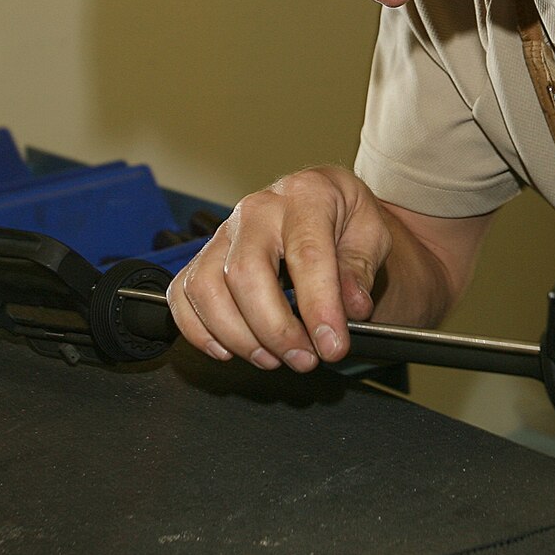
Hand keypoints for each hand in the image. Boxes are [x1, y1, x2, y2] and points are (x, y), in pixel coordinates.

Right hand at [167, 166, 392, 371]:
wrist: (324, 205)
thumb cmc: (346, 220)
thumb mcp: (372, 234)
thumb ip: (361, 270)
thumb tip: (352, 307)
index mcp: (307, 195)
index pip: (307, 254)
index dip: (319, 307)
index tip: (331, 346)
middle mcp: (257, 209)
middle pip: (245, 273)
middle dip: (274, 329)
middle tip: (305, 359)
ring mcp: (224, 232)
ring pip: (207, 287)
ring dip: (238, 337)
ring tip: (274, 359)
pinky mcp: (202, 256)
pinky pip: (183, 295)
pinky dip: (199, 332)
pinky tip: (231, 350)